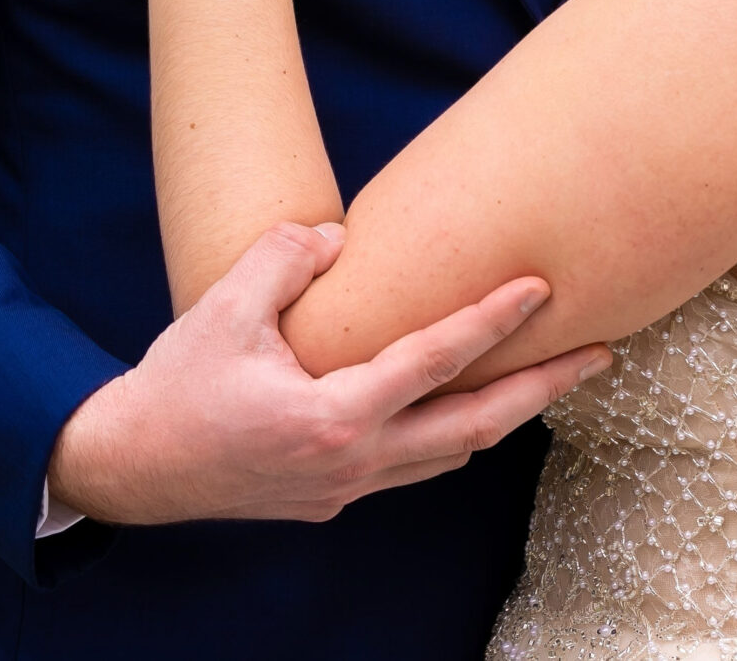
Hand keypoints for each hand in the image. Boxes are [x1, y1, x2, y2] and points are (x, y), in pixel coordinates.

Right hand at [47, 222, 610, 525]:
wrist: (133, 467)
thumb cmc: (176, 384)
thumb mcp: (224, 306)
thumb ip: (287, 259)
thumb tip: (345, 238)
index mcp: (333, 415)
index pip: (433, 361)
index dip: (491, 320)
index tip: (541, 287)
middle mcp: (354, 461)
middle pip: (475, 428)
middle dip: (543, 388)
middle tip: (602, 353)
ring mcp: (347, 488)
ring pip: (450, 454)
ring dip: (502, 416)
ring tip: (547, 377)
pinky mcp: (333, 497)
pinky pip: (411, 464)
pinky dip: (448, 434)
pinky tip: (459, 406)